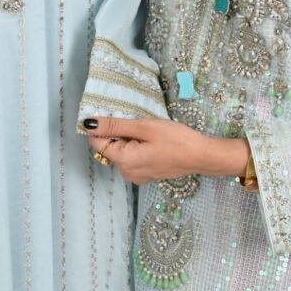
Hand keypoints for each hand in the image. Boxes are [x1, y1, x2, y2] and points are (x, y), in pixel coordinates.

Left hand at [84, 116, 244, 185]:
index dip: (103, 127)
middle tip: (138, 122)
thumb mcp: (145, 127)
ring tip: (147, 131)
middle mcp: (126, 173)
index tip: (118, 115)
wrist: (202, 156)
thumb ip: (115, 125)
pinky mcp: (145, 175)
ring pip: (121, 152)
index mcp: (123, 161)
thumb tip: (88, 123)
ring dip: (128, 139)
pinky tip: (152, 141)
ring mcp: (136, 176)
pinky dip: (136, 147)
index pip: (98, 143)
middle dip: (118, 133)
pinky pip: (132, 158)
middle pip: (109, 148)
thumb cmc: (176, 139)